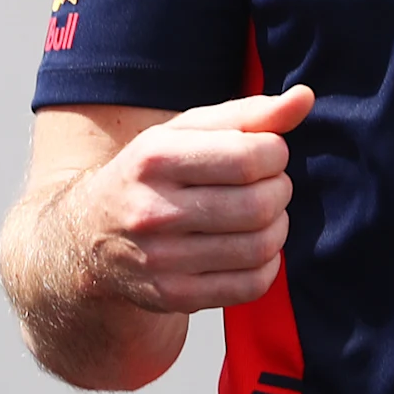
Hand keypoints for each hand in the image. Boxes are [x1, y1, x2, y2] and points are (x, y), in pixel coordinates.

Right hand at [66, 88, 315, 314]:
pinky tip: (250, 248)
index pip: (250, 157)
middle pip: (259, 205)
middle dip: (279, 190)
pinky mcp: (174, 296)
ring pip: (261, 246)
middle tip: (266, 186)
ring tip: (260, 216)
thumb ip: (247, 114)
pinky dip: (267, 265)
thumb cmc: (149, 176)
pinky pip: (251, 285)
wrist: (87, 237)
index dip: (274, 153)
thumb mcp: (183, 133)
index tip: (264, 154)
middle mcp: (152, 210)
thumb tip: (305, 98)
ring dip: (277, 227)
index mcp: (154, 159)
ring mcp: (162, 259)